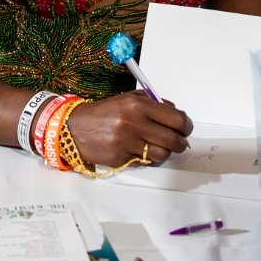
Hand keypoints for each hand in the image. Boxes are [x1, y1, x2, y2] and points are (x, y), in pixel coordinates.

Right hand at [64, 92, 192, 166]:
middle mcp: (133, 123)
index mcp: (138, 105)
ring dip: (165, 152)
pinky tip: (141, 150)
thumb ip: (153, 103)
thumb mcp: (127, 99)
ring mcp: (127, 142)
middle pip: (172, 139)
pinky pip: (145, 161)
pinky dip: (147, 157)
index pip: (176, 119)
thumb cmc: (104, 112)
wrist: (74, 127)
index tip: (185, 128)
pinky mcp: (121, 158)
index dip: (186, 126)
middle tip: (179, 142)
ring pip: (162, 154)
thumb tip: (176, 113)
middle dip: (181, 143)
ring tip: (159, 147)